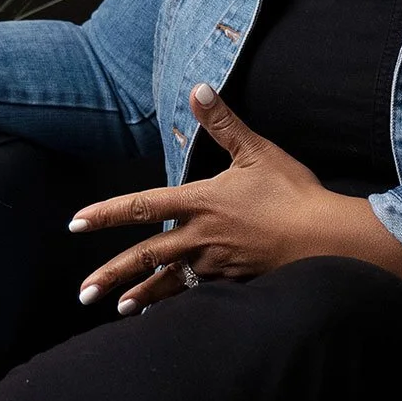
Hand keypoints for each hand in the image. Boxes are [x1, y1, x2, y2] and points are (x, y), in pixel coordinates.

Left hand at [70, 83, 401, 312]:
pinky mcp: (235, 280)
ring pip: (170, 281)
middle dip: (111, 275)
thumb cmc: (293, 193)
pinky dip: (178, 302)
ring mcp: (217, 263)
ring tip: (119, 308)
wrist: (325, 238)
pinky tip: (167, 312)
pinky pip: (199, 294)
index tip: (76, 224)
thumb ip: (223, 123)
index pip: (143, 206)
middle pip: (146, 256)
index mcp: (201, 203)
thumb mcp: (257, 151)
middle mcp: (201, 237)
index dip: (107, 214)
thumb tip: (198, 88)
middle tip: (83, 293)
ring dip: (142, 296)